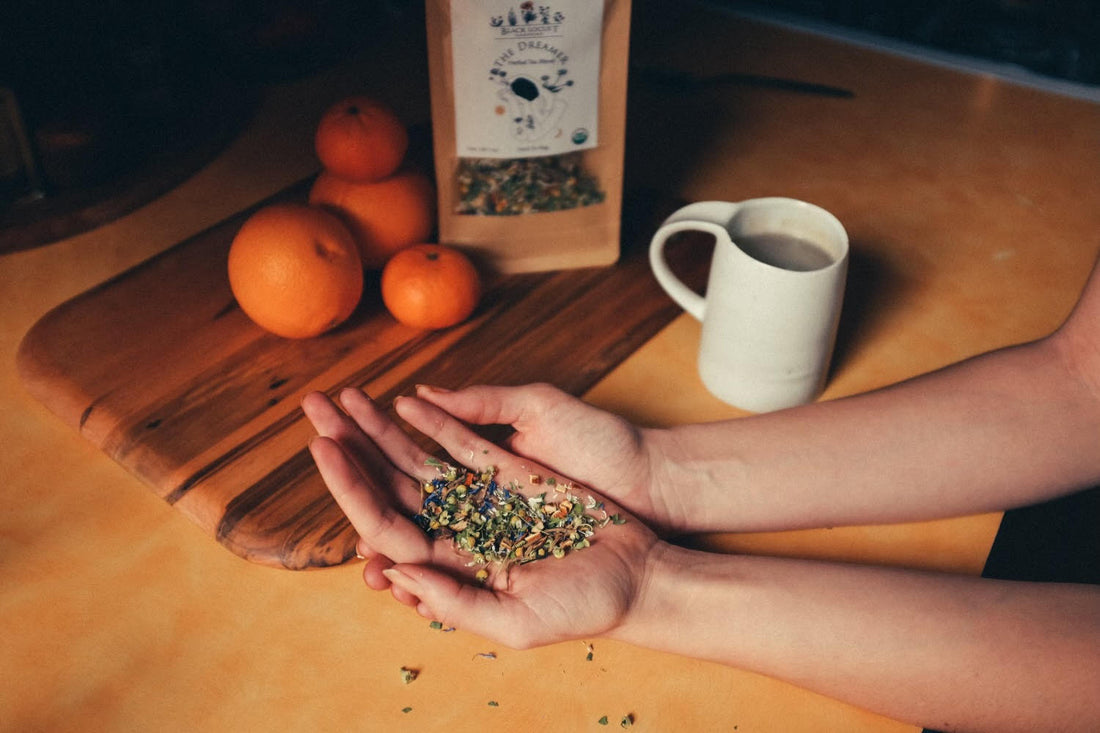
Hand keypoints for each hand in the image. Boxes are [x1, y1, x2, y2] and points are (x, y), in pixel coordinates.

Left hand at [301, 387, 659, 648]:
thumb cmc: (583, 607)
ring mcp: (478, 499)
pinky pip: (462, 443)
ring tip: (344, 396)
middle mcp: (454, 530)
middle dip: (348, 446)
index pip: (383, 523)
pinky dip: (435, 420)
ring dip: (379, 427)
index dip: (349, 487)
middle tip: (311, 408)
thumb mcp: (518, 623)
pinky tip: (404, 401)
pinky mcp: (508, 474)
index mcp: (449, 566)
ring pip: (416, 458)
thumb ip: (456, 603)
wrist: (637, 574)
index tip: (321, 450)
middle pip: (387, 483)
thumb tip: (396, 573)